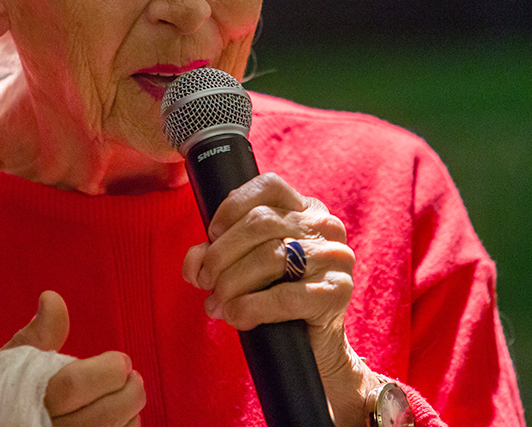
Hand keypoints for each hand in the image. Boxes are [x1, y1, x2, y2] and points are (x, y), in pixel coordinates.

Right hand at [5, 291, 145, 426]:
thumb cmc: (5, 392)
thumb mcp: (14, 360)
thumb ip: (39, 333)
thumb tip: (52, 298)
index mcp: (30, 399)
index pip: (74, 385)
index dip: (107, 370)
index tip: (120, 361)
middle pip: (101, 416)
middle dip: (128, 392)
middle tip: (132, 376)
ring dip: (129, 413)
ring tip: (127, 394)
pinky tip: (119, 417)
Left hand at [181, 174, 368, 424]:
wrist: (315, 346)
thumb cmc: (276, 298)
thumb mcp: (246, 266)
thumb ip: (218, 253)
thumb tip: (195, 260)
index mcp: (306, 209)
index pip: (269, 186)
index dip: (232, 207)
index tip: (211, 235)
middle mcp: (325, 227)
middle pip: (260, 223)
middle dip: (220, 254)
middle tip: (204, 280)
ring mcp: (336, 258)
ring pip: (270, 257)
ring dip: (231, 284)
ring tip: (216, 304)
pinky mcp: (337, 292)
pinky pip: (284, 296)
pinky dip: (250, 307)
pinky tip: (237, 317)